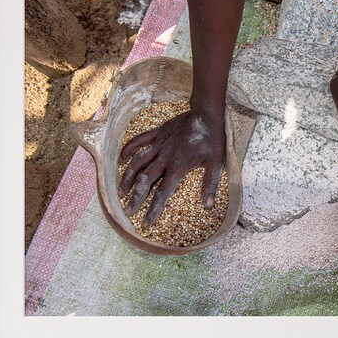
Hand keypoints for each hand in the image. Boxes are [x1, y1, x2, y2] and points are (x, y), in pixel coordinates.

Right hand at [117, 109, 224, 228]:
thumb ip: (210, 184)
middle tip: (127, 211)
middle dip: (135, 198)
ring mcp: (159, 144)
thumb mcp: (216, 163)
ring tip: (121, 192)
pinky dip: (128, 150)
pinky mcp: (157, 133)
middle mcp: (165, 157)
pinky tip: (121, 160)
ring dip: (127, 178)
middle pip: (145, 181)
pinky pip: (138, 141)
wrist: (206, 113)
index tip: (145, 224)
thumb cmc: (213, 140)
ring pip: (137, 162)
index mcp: (178, 167)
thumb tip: (209, 206)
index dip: (153, 210)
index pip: (162, 193)